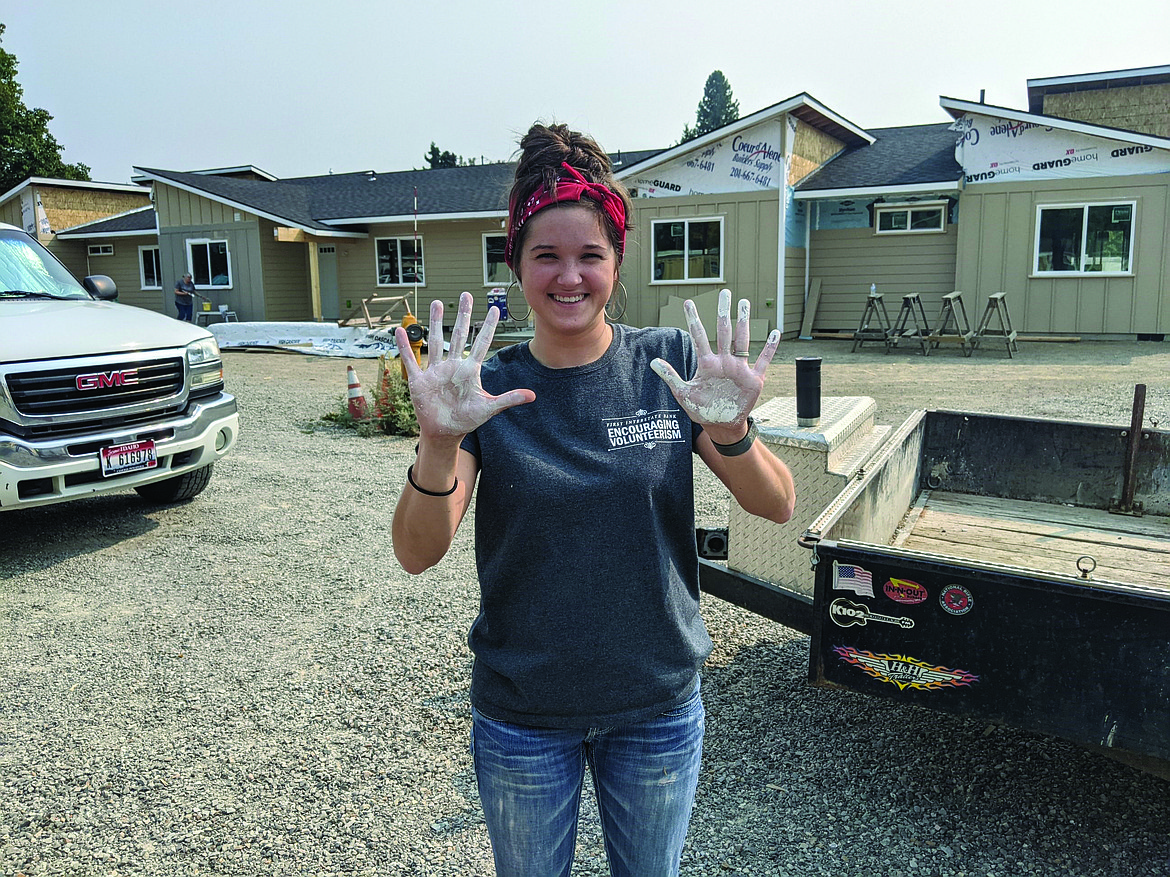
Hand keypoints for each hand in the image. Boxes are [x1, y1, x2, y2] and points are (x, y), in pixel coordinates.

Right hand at [395, 291, 534, 440]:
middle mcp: (453, 366)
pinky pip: (411, 361)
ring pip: (436, 342)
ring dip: (436, 323)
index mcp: (470, 370)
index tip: (495, 309)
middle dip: (463, 315)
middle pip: (459, 335)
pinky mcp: (419, 381)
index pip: (482, 344)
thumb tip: (532, 396)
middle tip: (466, 294)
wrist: (445, 432)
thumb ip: (508, 399)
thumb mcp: (489, 408)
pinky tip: (401, 332)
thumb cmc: (467, 419)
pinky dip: (405, 348)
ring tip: (437, 303)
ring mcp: (436, 372)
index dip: (488, 327)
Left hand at [650, 288, 779, 438]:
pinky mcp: (753, 380)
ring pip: (742, 340)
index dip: (693, 319)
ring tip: (744, 303)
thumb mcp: (683, 394)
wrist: (720, 425)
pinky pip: (763, 361)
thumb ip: (670, 376)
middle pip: (723, 331)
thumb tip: (652, 361)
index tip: (688, 302)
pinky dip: (770, 348)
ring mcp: (739, 369)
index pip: (698, 336)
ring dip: (744, 322)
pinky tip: (775, 333)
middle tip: (724, 292)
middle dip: (724, 312)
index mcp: (706, 364)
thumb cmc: (701, 410)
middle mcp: (723, 361)